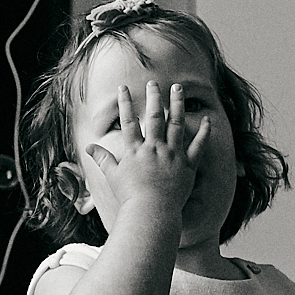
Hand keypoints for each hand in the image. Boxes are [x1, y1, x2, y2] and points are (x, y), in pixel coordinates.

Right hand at [84, 81, 212, 224]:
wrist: (151, 212)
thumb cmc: (129, 197)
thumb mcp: (112, 176)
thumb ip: (103, 159)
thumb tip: (89, 148)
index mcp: (135, 150)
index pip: (128, 121)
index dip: (124, 103)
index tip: (123, 87)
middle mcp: (154, 148)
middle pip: (154, 117)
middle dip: (153, 97)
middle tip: (154, 82)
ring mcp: (172, 155)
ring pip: (176, 123)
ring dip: (177, 104)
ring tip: (178, 88)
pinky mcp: (187, 165)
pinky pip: (197, 145)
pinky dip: (203, 132)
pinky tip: (206, 119)